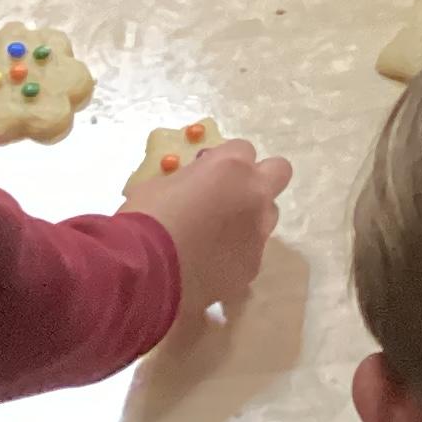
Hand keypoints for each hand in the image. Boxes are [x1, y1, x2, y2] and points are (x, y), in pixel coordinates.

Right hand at [123, 136, 290, 321]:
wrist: (144, 273)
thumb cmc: (145, 220)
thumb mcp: (160, 184)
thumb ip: (189, 179)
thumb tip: (191, 186)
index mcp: (232, 166)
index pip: (243, 149)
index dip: (226, 161)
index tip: (208, 174)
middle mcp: (254, 195)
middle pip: (277, 172)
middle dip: (258, 179)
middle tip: (231, 194)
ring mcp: (258, 232)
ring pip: (268, 216)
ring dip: (250, 218)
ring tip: (217, 237)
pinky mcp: (252, 266)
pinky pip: (251, 252)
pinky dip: (236, 255)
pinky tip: (209, 266)